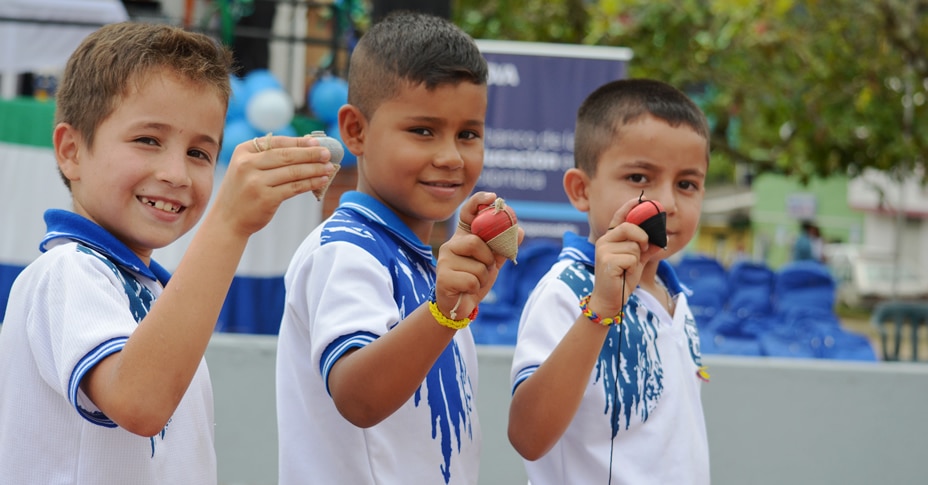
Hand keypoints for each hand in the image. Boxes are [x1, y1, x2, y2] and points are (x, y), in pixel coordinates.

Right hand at [211, 134, 335, 235]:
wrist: (227, 220)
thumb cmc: (243, 192)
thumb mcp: (246, 168)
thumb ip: (267, 157)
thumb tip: (305, 148)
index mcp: (243, 151)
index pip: (277, 142)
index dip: (299, 142)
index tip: (316, 141)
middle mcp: (248, 164)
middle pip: (287, 156)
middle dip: (311, 154)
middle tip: (328, 153)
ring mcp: (256, 182)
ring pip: (293, 172)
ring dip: (314, 169)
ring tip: (329, 168)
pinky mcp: (266, 198)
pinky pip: (294, 188)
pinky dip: (310, 183)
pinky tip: (321, 181)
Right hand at [434, 192, 521, 320]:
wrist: (459, 305)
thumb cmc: (474, 279)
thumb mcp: (492, 262)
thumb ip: (504, 248)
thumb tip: (520, 231)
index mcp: (464, 236)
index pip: (469, 212)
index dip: (479, 201)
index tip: (493, 197)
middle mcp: (452, 244)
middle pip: (475, 242)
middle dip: (487, 258)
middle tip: (485, 268)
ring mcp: (445, 260)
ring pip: (476, 265)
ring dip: (482, 277)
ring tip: (474, 281)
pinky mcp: (442, 277)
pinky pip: (470, 280)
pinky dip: (475, 288)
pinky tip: (466, 289)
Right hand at [587, 197, 663, 316]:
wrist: (610, 300)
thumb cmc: (622, 280)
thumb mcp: (638, 260)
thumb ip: (647, 248)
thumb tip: (661, 237)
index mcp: (610, 238)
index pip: (620, 216)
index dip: (630, 206)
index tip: (643, 198)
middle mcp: (604, 240)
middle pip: (630, 227)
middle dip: (642, 237)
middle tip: (644, 248)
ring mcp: (603, 249)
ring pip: (633, 245)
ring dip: (637, 259)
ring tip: (627, 269)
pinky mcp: (606, 260)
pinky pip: (631, 257)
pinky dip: (633, 267)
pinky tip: (624, 274)